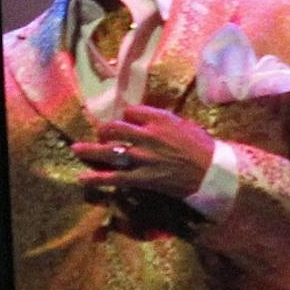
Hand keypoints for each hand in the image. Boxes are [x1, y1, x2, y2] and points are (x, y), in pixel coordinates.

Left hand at [72, 104, 215, 204]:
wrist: (213, 173)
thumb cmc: (204, 148)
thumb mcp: (186, 126)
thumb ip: (165, 122)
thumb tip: (151, 121)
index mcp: (160, 119)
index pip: (131, 111)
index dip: (127, 116)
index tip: (127, 121)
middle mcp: (147, 135)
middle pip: (115, 127)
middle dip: (105, 130)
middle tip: (102, 134)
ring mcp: (143, 157)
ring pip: (109, 150)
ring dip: (91, 150)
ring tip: (76, 150)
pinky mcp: (143, 177)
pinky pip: (115, 177)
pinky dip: (97, 178)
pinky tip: (83, 178)